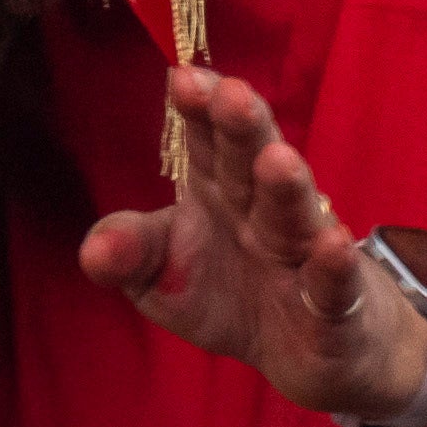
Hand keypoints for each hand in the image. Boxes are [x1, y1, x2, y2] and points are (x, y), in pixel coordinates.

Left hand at [75, 65, 426, 426]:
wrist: (304, 349)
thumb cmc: (226, 295)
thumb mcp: (161, 277)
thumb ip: (129, 254)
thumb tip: (93, 252)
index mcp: (216, 189)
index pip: (205, 141)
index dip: (198, 110)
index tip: (182, 77)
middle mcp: (260, 210)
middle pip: (250, 162)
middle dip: (242, 128)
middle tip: (233, 93)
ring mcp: (301, 253)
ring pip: (293, 213)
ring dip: (286, 185)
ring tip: (277, 158)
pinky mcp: (333, 304)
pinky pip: (332, 283)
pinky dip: (333, 266)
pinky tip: (333, 244)